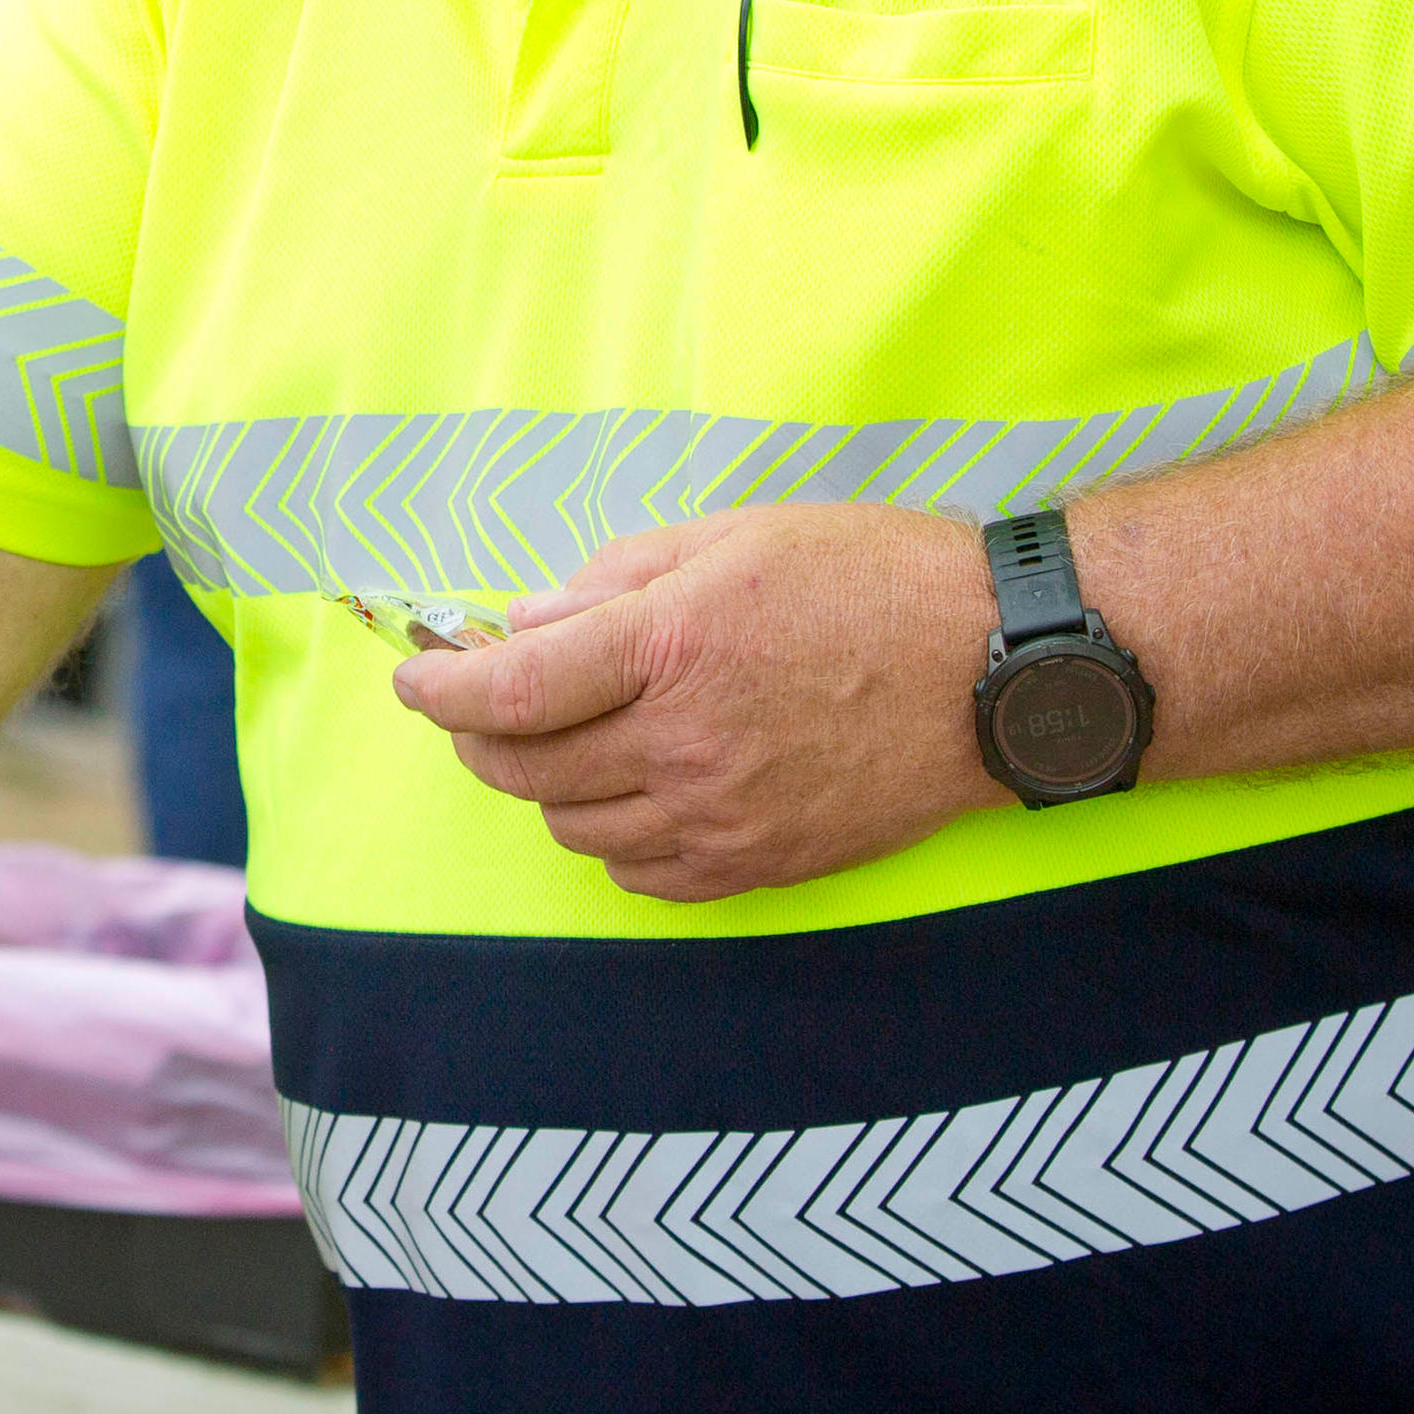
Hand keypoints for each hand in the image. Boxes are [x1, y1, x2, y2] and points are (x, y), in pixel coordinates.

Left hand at [388, 501, 1001, 900]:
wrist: (999, 671)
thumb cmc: (875, 579)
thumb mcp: (737, 538)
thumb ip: (618, 579)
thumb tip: (524, 620)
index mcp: (670, 645)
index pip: (508, 691)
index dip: (439, 688)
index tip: (414, 677)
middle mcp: (686, 743)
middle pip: (525, 768)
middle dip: (480, 735)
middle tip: (480, 703)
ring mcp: (724, 815)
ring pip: (576, 827)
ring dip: (548, 784)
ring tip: (568, 738)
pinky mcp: (761, 863)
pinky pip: (644, 876)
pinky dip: (613, 838)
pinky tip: (631, 794)